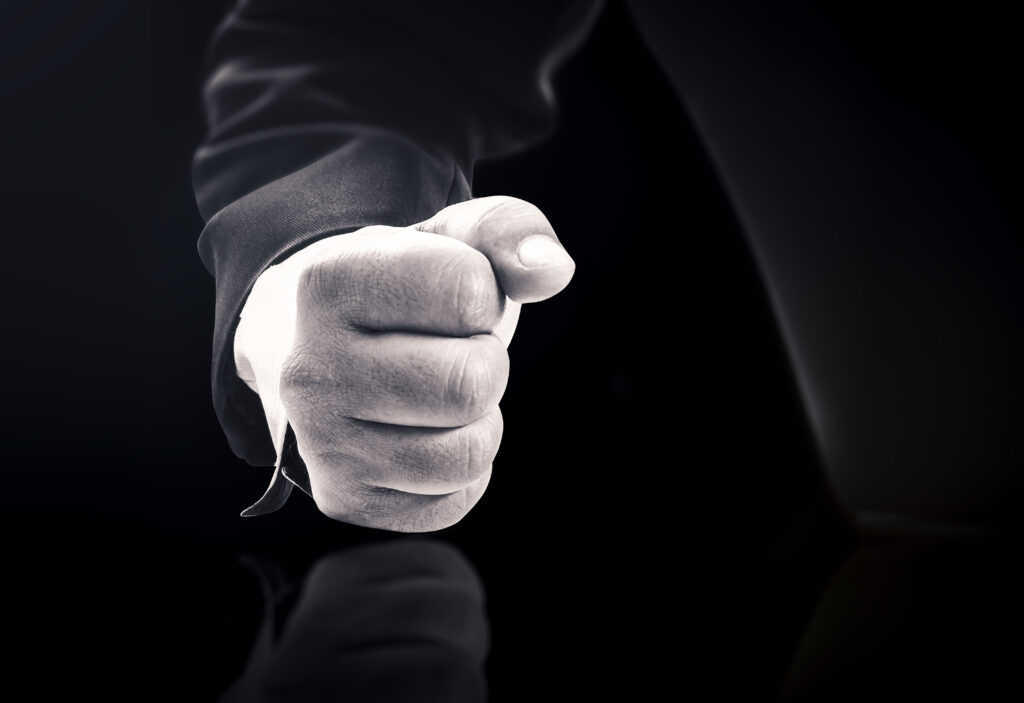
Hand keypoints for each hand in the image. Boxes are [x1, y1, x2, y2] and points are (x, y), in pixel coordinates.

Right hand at [238, 196, 574, 530]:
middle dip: (486, 364)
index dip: (483, 293)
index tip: (450, 298)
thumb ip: (509, 230)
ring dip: (478, 421)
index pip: (468, 291)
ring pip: (467, 454)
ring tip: (439, 395)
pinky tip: (424, 435)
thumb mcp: (447, 240)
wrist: (314, 348)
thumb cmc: (401, 290)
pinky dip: (462, 471)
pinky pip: (454, 500)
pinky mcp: (344, 497)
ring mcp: (321, 442)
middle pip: (470, 383)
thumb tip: (551, 270)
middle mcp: (311, 368)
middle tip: (451, 353)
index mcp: (329, 283)